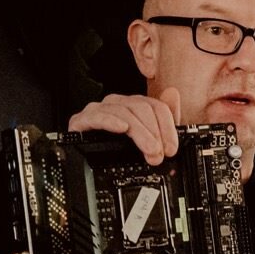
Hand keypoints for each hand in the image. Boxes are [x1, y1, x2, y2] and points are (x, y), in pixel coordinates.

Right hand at [67, 88, 182, 163]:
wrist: (85, 160)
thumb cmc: (116, 151)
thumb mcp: (147, 140)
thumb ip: (163, 119)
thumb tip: (172, 93)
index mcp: (134, 107)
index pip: (156, 106)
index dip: (168, 127)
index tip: (171, 149)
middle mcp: (117, 104)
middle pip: (141, 108)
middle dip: (154, 133)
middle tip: (159, 154)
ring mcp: (99, 111)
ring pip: (123, 112)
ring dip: (139, 133)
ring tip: (149, 150)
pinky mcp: (81, 121)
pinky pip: (96, 116)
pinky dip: (110, 121)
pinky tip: (122, 128)